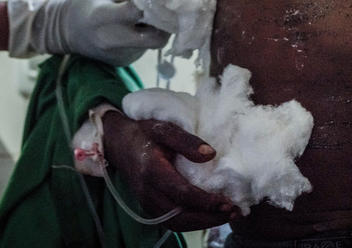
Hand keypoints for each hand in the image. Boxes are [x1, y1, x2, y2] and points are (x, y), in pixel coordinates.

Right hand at [7, 0, 168, 65]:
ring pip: (153, 44)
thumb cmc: (87, 3)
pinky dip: (149, 36)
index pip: (139, 10)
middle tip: (168, 7)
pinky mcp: (123, 62)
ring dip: (160, 29)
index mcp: (103, 16)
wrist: (65, 30)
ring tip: (157, 14)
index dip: (155, 0)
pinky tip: (144, 26)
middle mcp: (111, 40)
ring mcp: (118, 55)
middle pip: (155, 37)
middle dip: (166, 22)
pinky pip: (145, 49)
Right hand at [101, 111, 239, 231]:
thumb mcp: (164, 128)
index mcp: (152, 170)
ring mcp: (147, 202)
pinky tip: (209, 216)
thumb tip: (212, 154)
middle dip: (209, 218)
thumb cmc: (144, 132)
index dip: (206, 201)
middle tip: (234, 212)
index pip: (181, 193)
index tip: (228, 201)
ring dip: (203, 223)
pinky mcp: (149, 207)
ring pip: (176, 223)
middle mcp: (147, 191)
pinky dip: (192, 223)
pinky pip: (171, 221)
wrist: (117, 143)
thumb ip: (187, 140)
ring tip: (227, 216)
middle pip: (180, 215)